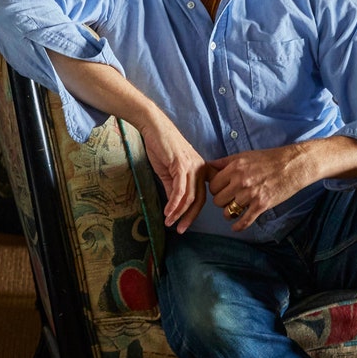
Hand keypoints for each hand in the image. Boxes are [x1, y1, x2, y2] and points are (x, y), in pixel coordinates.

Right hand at [139, 113, 209, 231]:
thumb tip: (173, 206)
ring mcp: (192, 167)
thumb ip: (172, 188)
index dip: (195, 212)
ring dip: (178, 212)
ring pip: (189, 197)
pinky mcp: (182, 165)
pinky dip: (174, 203)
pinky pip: (180, 189)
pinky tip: (168, 211)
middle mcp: (201, 169)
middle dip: (189, 217)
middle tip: (180, 230)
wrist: (154, 128)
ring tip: (169, 222)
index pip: (202, 196)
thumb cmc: (162, 147)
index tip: (185, 224)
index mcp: (201, 170)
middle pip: (199, 200)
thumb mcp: (169, 172)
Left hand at [208, 144, 321, 230]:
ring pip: (228, 212)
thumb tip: (207, 166)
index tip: (220, 190)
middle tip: (227, 199)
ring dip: (229, 213)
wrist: (291, 166)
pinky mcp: (261, 205)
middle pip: (218, 200)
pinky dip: (238, 226)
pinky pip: (244, 221)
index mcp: (235, 167)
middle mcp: (241, 181)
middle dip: (221, 201)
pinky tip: (236, 227)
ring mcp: (251, 194)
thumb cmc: (268, 159)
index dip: (215, 188)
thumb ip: (224, 162)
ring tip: (233, 210)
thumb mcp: (244, 155)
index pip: (213, 185)